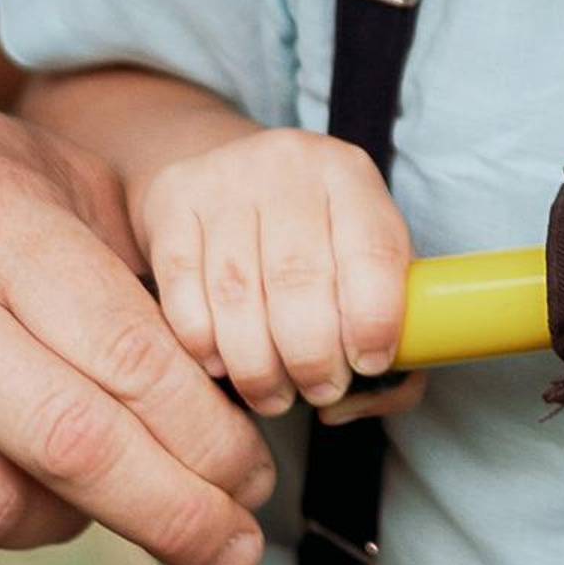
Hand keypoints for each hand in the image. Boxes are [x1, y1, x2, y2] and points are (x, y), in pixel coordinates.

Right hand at [0, 57, 275, 564]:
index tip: (257, 476)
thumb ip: (115, 253)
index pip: (130, 356)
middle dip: (178, 514)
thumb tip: (210, 365)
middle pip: (79, 451)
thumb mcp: (21, 158)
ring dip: (71, 520)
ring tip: (99, 489)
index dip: (208, 434)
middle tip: (238, 550)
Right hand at [131, 128, 412, 417]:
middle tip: (316, 392)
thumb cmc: (313, 235)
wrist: (230, 173)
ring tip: (272, 394)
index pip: (373, 251)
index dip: (375, 321)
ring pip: (237, 292)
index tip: (367, 365)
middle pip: (299, 277)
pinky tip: (222, 364)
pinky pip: (182, 291)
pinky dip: (203, 344)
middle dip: (311, 357)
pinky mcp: (171, 201)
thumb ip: (392, 331)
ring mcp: (224, 177)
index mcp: (351, 175)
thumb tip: (359, 399)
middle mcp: (289, 164)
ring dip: (256, 365)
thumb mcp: (365, 256)